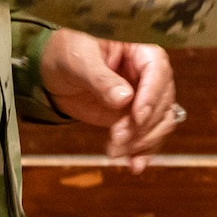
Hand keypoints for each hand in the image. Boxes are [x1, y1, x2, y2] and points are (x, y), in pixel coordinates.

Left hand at [39, 30, 180, 170]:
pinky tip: (134, 165)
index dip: (152, 95)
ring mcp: (142, 98)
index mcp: (140, 50)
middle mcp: (147, 75)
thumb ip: (101, 79)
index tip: (137, 117)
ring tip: (115, 151)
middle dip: (142, 125)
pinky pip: (149, 135)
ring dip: (143, 141)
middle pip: (162, 101)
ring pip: (161, 122)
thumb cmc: (68, 54)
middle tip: (116, 138)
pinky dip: (144, 151)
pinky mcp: (133, 118)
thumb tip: (124, 99)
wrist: (53, 71)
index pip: (157, 70)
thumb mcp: (80, 60)